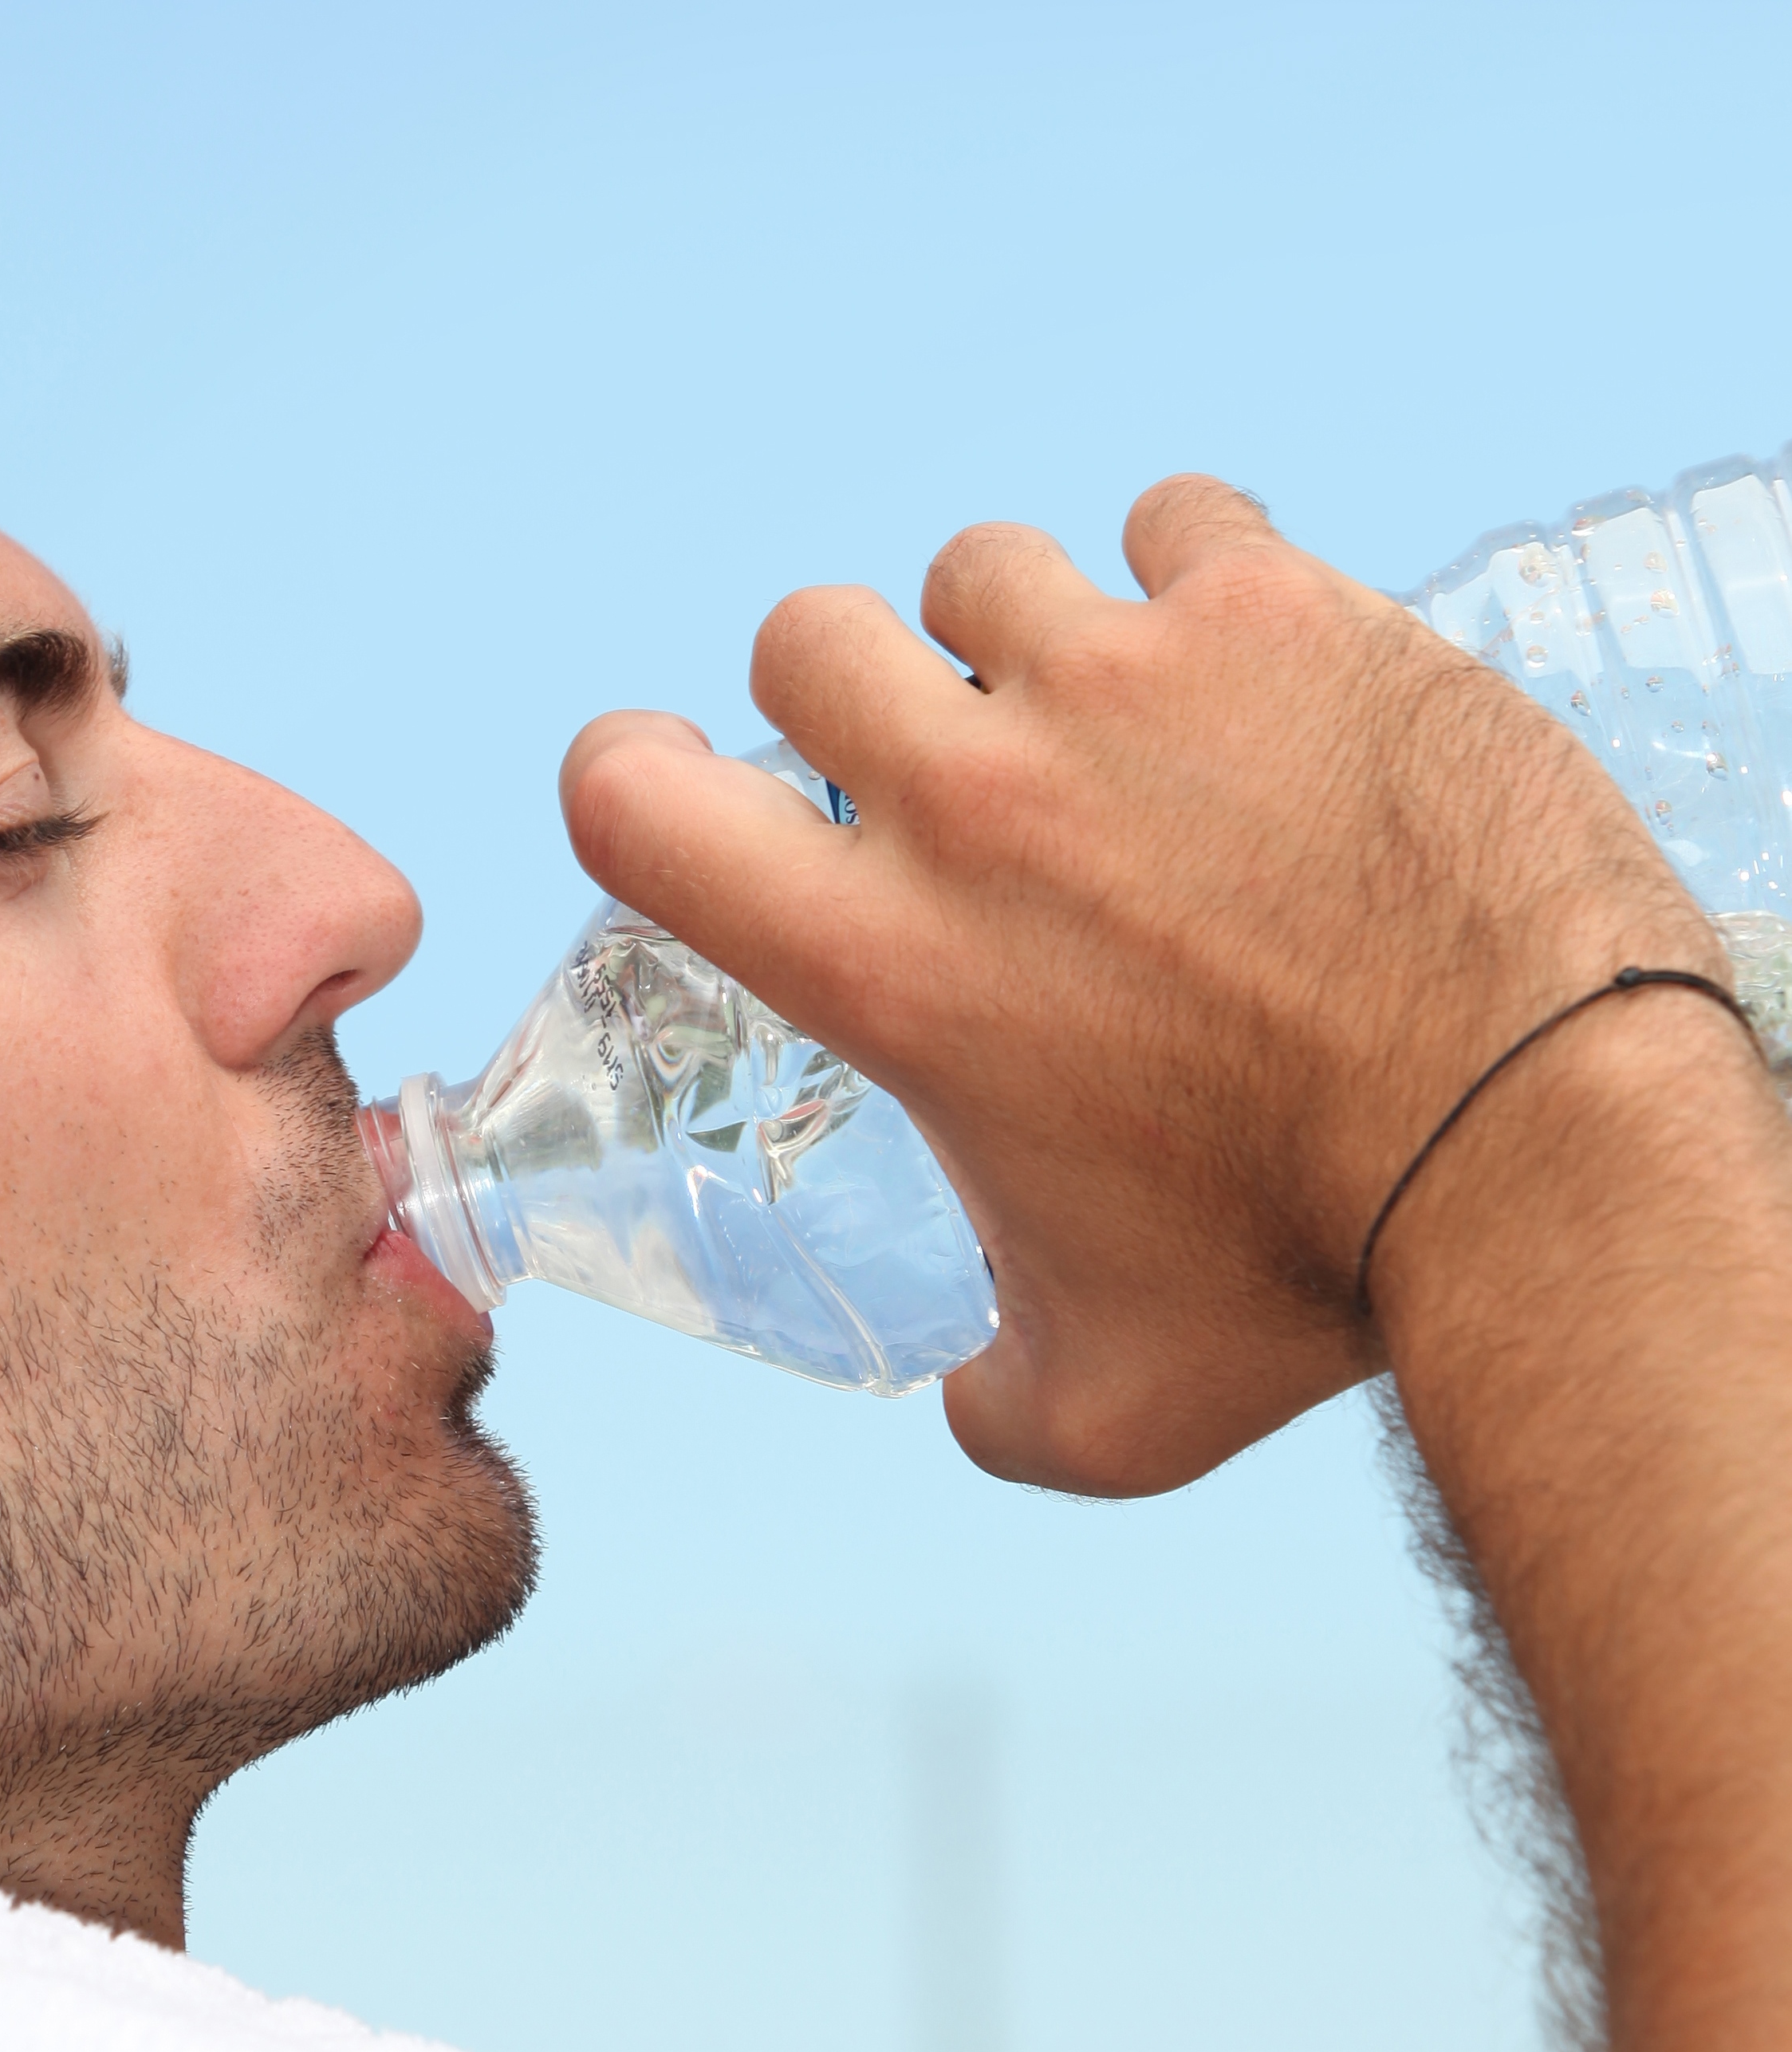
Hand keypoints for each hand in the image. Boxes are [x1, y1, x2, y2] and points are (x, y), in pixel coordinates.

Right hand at [560, 478, 1714, 1492]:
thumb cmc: (1315, 1276)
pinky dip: (1196, 578)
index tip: (709, 789)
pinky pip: (1177, 522)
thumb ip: (999, 1404)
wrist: (1541, 1144)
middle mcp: (975, 798)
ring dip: (1023, 637)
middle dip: (855, 692)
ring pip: (985, 570)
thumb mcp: (1114, 1403)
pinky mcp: (1277, 613)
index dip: (635, 773)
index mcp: (887, 961)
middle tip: (949, 770)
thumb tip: (974, 1408)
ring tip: (1119, 721)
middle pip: (808, 636)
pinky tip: (1250, 669)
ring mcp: (1123, 682)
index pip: (631, 792)